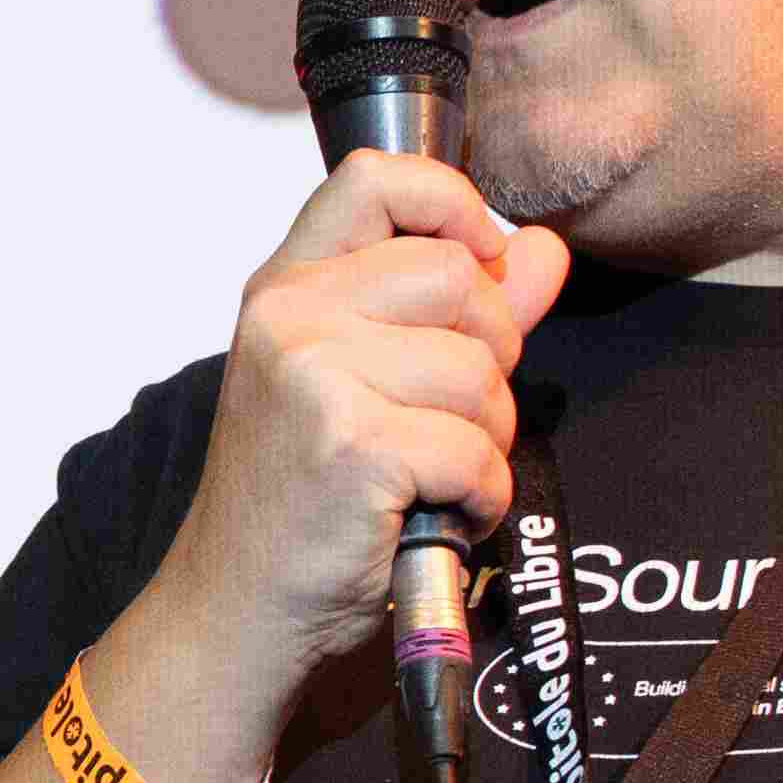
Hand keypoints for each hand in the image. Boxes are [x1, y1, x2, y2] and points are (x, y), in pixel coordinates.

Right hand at [146, 150, 567, 680]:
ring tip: (439, 475)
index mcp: (286, 285)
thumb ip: (462, 309)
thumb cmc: (299, 497)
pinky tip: (442, 514)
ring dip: (489, 437)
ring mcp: (316, 377)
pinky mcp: (354, 446)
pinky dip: (482, 495)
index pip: (377, 176)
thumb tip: (545, 251)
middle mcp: (290, 314)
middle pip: (459, 277)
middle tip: (454, 415)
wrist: (237, 606)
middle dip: (492, 353)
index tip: (478, 265)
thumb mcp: (365, 381)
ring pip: (480, 370)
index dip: (454, 205)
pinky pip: (477, 448)